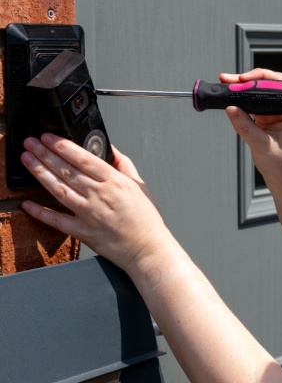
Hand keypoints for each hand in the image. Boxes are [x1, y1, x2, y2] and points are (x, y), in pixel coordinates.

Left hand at [20, 134, 168, 270]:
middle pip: (67, 171)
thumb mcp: (140, 185)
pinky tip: (27, 203)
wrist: (148, 249)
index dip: (63, 146)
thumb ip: (124, 165)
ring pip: (59, 189)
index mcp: (115, 182)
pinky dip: (41, 212)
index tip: (49, 137)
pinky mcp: (83, 232)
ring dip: (40, 173)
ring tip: (27, 160)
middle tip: (31, 143)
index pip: (84, 159)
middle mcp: (100, 196)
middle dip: (46, 154)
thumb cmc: (147, 220)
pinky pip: (57, 221)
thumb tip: (111, 149)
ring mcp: (90, 214)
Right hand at [220, 69, 281, 189]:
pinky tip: (231, 96)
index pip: (279, 85)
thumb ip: (245, 126)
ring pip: (259, 92)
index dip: (261, 79)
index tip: (245, 80)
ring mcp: (276, 112)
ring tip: (227, 85)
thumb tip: (231, 108)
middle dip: (248, 80)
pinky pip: (253, 103)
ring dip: (243, 88)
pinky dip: (242, 99)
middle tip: (230, 80)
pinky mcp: (266, 117)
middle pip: (268, 84)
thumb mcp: (261, 145)